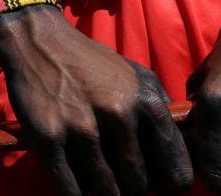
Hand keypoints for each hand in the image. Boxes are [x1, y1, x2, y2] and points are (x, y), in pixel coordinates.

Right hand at [0, 5, 191, 195]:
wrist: (38, 40)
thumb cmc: (91, 62)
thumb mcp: (138, 76)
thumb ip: (161, 111)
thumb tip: (182, 152)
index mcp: (146, 102)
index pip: (176, 170)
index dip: (167, 185)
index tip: (155, 184)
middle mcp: (118, 114)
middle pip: (138, 186)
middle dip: (130, 188)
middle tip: (118, 178)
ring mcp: (81, 127)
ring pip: (107, 192)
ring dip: (104, 193)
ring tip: (98, 180)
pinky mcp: (47, 137)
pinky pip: (70, 190)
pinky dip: (75, 195)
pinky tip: (75, 187)